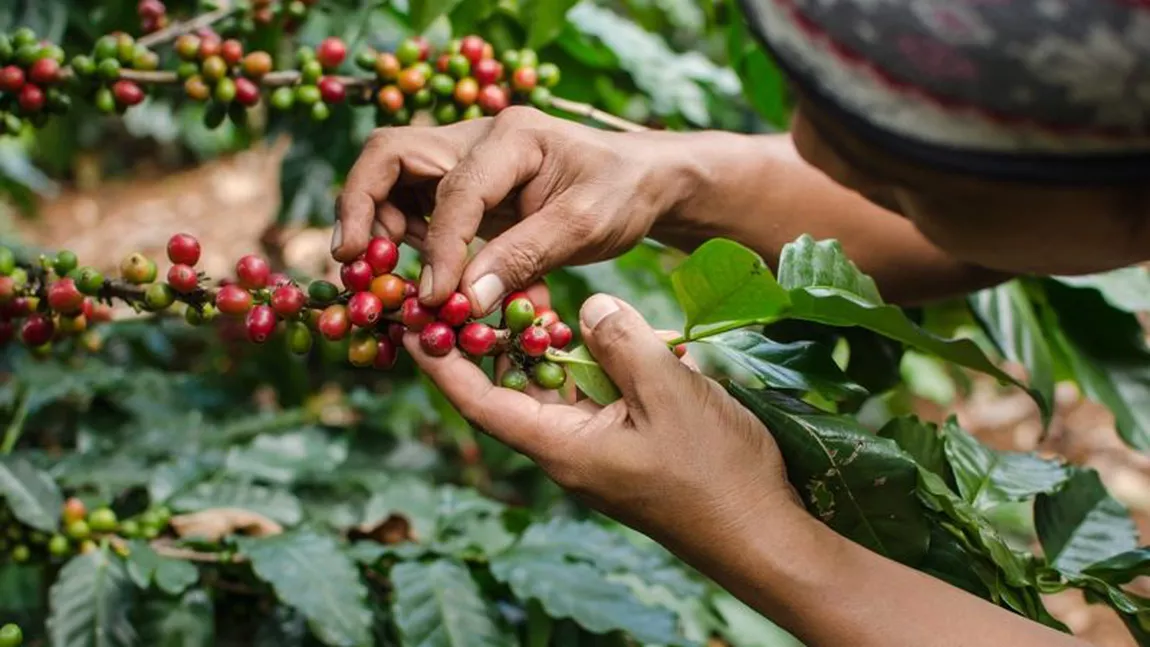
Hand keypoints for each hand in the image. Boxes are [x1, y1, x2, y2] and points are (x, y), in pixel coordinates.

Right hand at [334, 107, 696, 313]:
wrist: (643, 180)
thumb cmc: (622, 194)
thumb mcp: (584, 227)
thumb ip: (523, 259)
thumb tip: (464, 301)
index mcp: (512, 137)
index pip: (454, 189)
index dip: (439, 247)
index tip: (435, 298)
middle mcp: (477, 138)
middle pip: (391, 156)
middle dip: (362, 206)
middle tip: (353, 263)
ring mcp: (466, 159)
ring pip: (393, 179)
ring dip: (379, 225)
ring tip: (384, 276)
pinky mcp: (466, 186)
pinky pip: (417, 206)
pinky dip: (408, 239)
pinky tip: (424, 277)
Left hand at [404, 293, 802, 549]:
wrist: (762, 530)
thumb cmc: (714, 472)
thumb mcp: (667, 394)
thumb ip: (621, 343)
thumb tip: (588, 307)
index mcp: (562, 446)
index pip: (481, 402)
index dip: (443, 363)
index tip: (412, 323)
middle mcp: (569, 449)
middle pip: (513, 390)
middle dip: (495, 341)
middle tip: (480, 288)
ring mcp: (599, 450)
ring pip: (558, 389)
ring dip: (551, 348)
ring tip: (538, 298)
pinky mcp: (627, 446)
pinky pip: (596, 397)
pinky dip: (596, 364)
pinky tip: (614, 334)